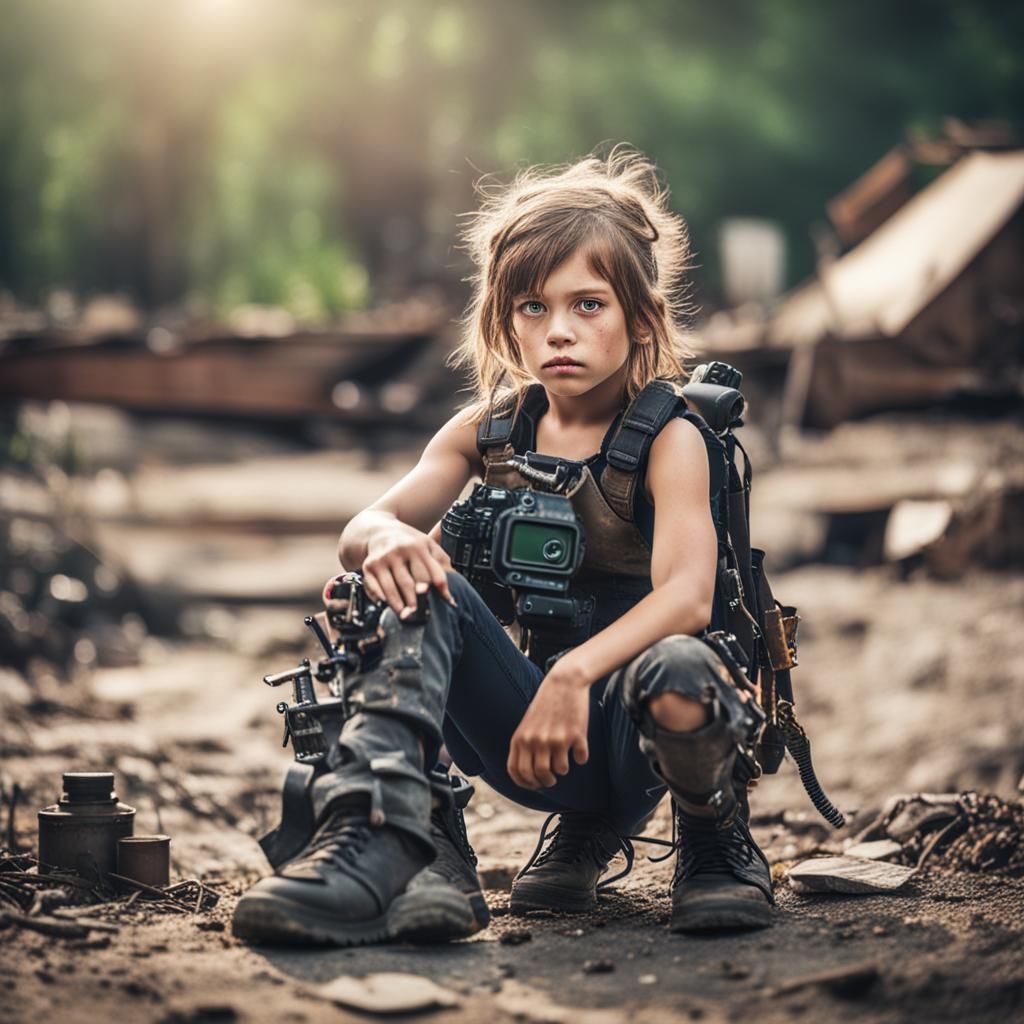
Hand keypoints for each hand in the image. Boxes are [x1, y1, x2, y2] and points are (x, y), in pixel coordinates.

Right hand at [361, 521, 454, 617]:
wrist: (379, 531)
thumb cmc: (409, 543)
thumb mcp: (428, 545)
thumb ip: (442, 562)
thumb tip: (455, 583)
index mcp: (419, 546)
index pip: (432, 573)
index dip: (442, 590)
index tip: (448, 602)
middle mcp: (400, 550)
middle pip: (410, 583)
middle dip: (417, 602)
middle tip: (423, 615)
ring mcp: (383, 558)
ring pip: (392, 588)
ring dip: (400, 605)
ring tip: (407, 616)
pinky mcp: (368, 566)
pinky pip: (375, 588)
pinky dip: (381, 599)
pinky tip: (387, 605)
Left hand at [507, 669, 589, 789]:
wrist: (564, 682)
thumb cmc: (545, 705)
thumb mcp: (527, 725)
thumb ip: (524, 747)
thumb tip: (527, 776)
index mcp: (521, 738)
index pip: (517, 772)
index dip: (526, 783)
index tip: (535, 784)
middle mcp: (537, 740)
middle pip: (539, 775)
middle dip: (546, 781)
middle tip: (552, 778)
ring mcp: (557, 738)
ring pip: (561, 770)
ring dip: (563, 770)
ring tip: (564, 759)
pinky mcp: (576, 734)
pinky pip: (581, 759)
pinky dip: (581, 758)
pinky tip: (579, 749)